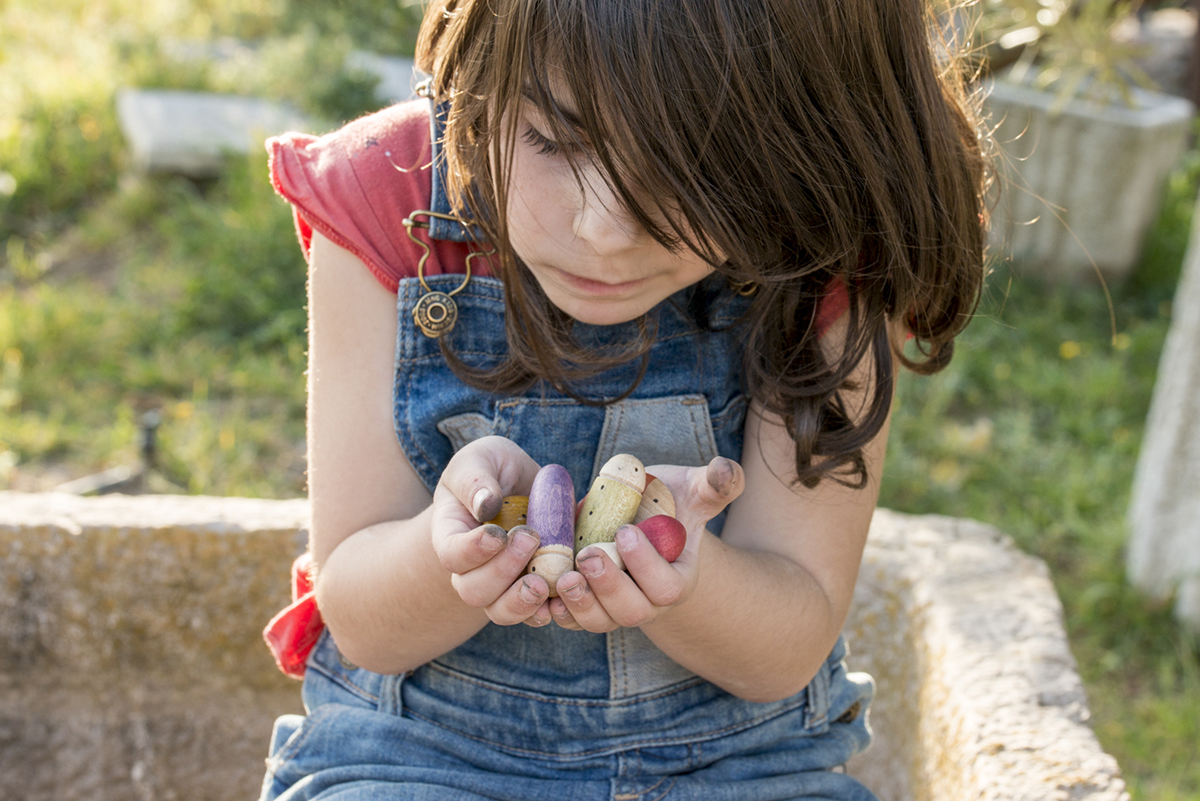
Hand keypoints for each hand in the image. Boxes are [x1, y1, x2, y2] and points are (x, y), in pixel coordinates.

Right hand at [430, 436, 553, 626]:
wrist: (518, 486)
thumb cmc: (493, 469)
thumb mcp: (481, 458)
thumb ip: (475, 479)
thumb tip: (485, 504)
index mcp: (452, 534)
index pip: (451, 554)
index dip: (472, 551)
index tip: (498, 534)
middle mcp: (470, 567)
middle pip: (473, 590)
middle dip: (503, 571)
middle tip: (531, 538)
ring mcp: (499, 584)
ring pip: (499, 611)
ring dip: (521, 603)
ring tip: (543, 583)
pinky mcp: (529, 589)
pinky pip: (531, 615)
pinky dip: (545, 612)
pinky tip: (560, 599)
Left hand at [549, 456, 744, 631]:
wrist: (640, 518)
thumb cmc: (671, 502)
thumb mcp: (694, 490)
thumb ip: (715, 483)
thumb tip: (725, 471)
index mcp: (678, 578)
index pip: (667, 587)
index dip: (646, 565)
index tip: (626, 532)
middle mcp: (649, 602)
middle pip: (632, 611)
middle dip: (608, 587)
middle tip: (588, 556)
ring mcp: (616, 607)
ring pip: (600, 620)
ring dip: (580, 603)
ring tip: (564, 577)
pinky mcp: (588, 605)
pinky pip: (572, 619)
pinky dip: (557, 611)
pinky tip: (543, 591)